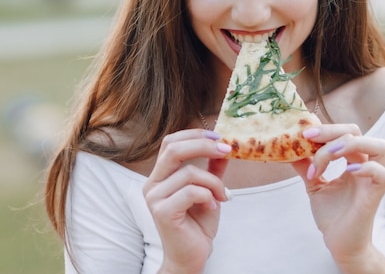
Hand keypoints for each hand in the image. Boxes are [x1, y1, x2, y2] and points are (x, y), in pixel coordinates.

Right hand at [143, 129, 230, 273]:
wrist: (191, 256)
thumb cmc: (198, 223)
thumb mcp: (210, 189)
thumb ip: (213, 168)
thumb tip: (225, 145)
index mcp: (160, 175)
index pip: (171, 142)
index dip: (195, 134)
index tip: (219, 137)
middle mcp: (152, 183)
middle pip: (174, 149)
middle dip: (204, 145)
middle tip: (227, 149)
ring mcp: (154, 198)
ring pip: (188, 173)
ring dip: (213, 182)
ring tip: (222, 196)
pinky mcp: (161, 212)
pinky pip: (191, 192)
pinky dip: (208, 196)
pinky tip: (213, 208)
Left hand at [291, 124, 384, 266]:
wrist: (340, 244)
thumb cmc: (332, 215)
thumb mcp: (314, 185)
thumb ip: (306, 165)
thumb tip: (289, 147)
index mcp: (353, 160)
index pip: (346, 132)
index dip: (326, 129)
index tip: (304, 134)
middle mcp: (365, 165)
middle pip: (358, 133)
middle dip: (333, 131)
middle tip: (310, 137)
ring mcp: (373, 179)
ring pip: (379, 146)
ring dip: (350, 144)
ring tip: (327, 155)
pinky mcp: (376, 195)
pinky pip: (382, 173)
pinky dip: (365, 168)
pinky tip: (346, 171)